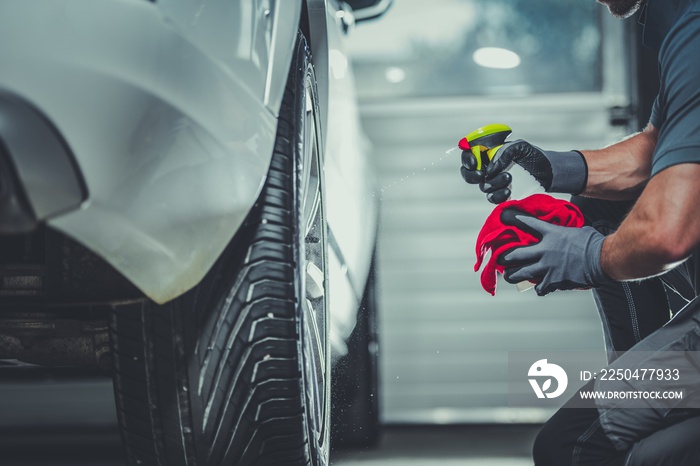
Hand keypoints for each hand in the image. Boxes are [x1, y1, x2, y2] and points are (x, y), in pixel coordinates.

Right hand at [460, 140, 587, 203]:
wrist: (548, 172)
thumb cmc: (533, 155)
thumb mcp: (520, 147)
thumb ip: (504, 152)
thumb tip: (490, 169)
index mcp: (488, 154)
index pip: (469, 155)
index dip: (467, 159)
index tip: (474, 162)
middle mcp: (487, 169)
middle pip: (468, 174)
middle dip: (472, 175)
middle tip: (483, 175)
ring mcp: (493, 183)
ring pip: (483, 186)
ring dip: (493, 183)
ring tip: (509, 177)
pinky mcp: (501, 195)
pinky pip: (492, 198)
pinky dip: (498, 195)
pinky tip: (508, 190)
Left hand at [498, 210, 609, 295]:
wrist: (603, 259)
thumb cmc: (594, 243)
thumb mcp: (577, 230)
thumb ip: (565, 233)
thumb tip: (566, 234)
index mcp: (551, 234)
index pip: (529, 223)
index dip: (515, 219)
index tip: (506, 216)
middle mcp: (545, 250)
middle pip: (516, 254)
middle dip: (505, 258)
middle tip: (501, 260)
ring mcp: (547, 267)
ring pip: (522, 274)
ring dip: (515, 276)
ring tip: (510, 276)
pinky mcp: (554, 280)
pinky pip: (540, 287)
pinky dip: (540, 288)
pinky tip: (540, 287)